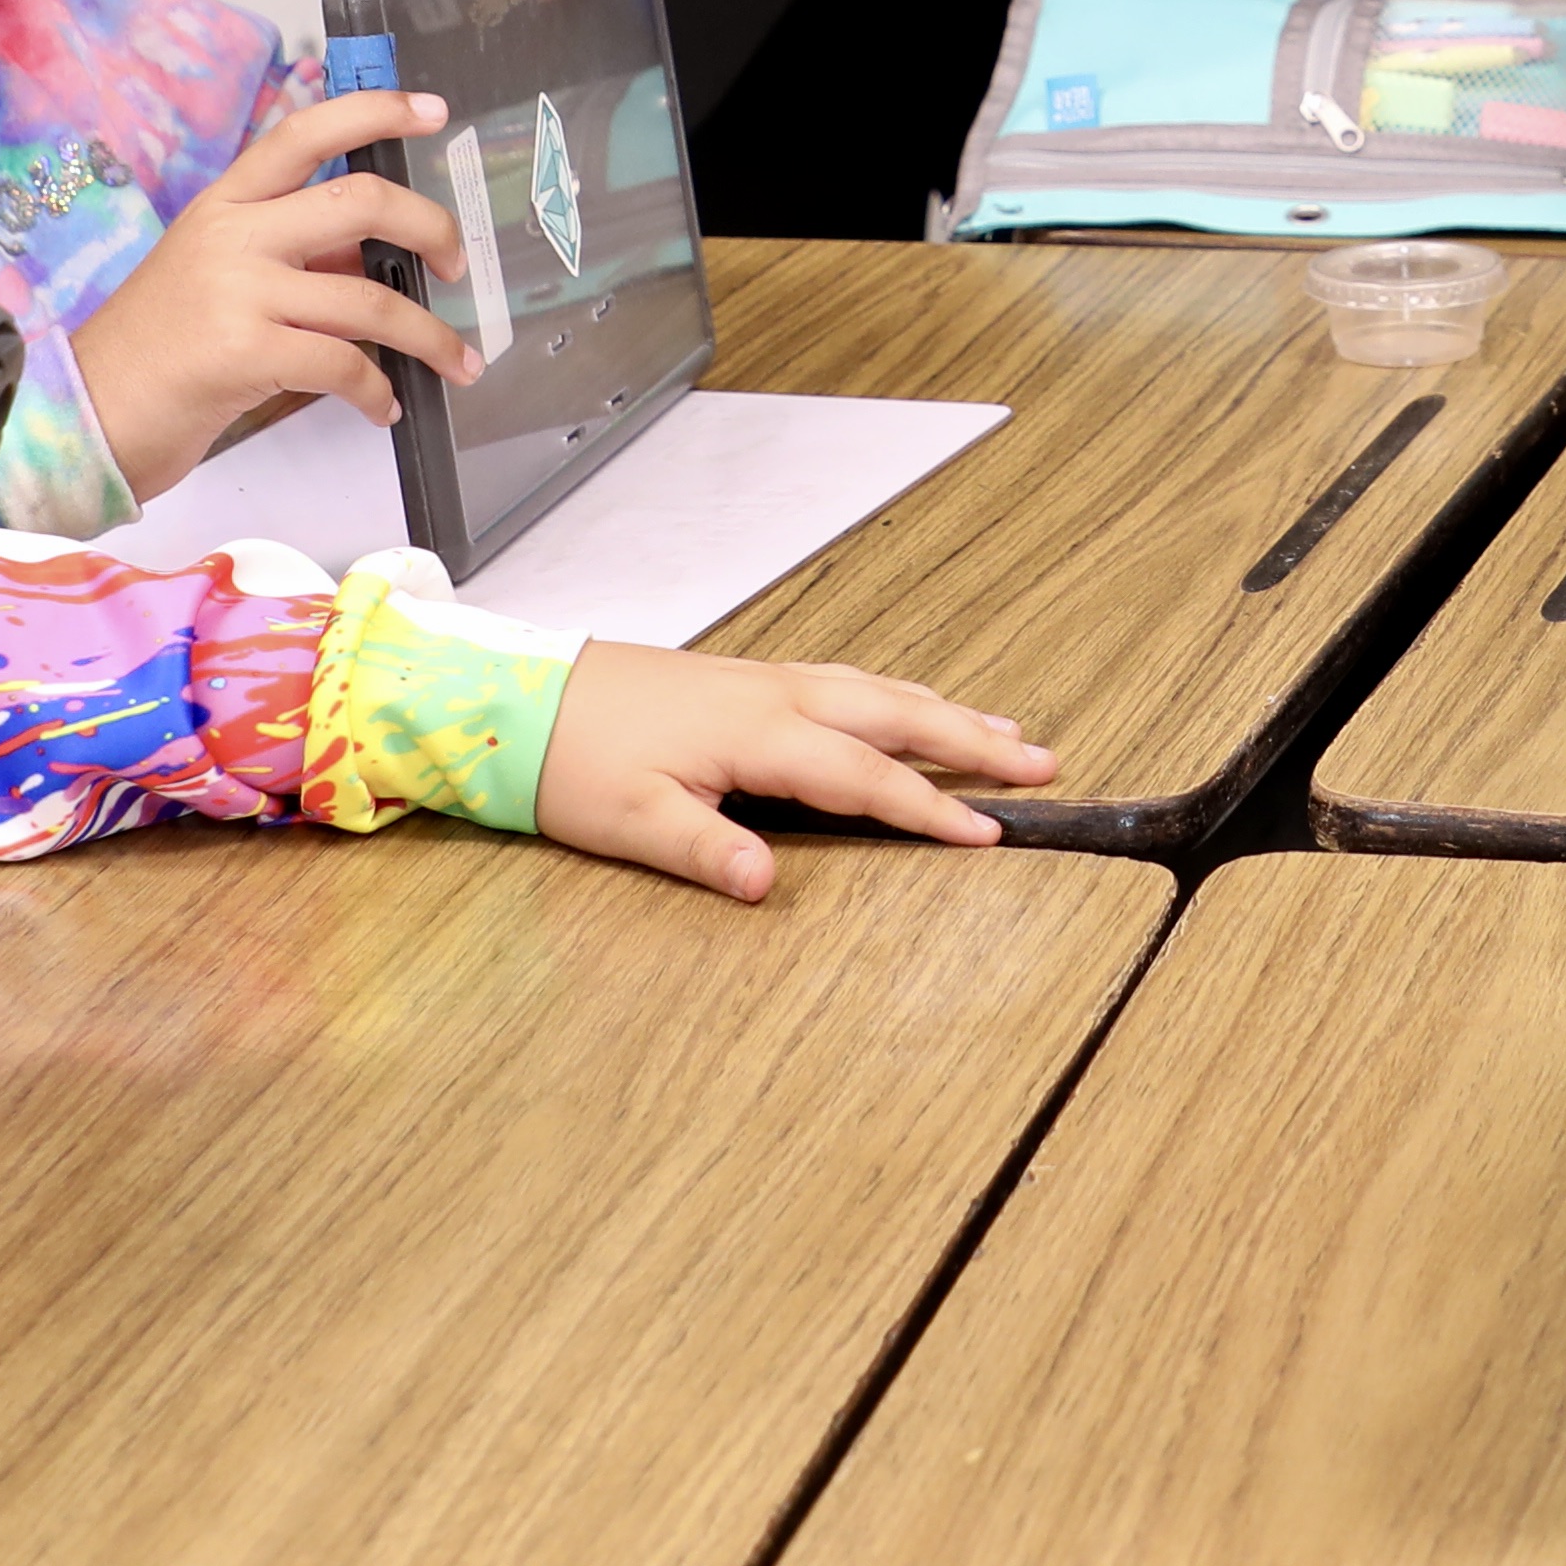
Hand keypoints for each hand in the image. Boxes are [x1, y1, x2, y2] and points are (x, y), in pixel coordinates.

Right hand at [73, 91, 472, 489]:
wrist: (88, 413)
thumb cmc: (157, 350)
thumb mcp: (216, 275)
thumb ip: (289, 253)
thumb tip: (372, 254)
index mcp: (225, 204)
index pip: (304, 131)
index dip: (375, 110)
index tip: (432, 111)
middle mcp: (232, 235)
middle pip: (359, 200)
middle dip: (431, 227)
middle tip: (458, 262)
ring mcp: (237, 291)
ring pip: (369, 297)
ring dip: (429, 334)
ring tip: (456, 360)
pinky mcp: (244, 353)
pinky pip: (344, 365)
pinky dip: (378, 391)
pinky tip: (383, 406)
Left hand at [533, 642, 1060, 898]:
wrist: (523, 696)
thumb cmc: (573, 760)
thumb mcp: (632, 821)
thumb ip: (706, 851)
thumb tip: (766, 885)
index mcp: (759, 733)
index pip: (866, 776)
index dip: (931, 806)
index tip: (989, 832)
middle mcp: (775, 697)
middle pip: (897, 714)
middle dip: (972, 739)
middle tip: (1043, 763)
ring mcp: (765, 681)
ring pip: (878, 691)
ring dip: (945, 710)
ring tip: (1004, 731)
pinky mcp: (748, 680)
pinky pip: (848, 682)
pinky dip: (897, 696)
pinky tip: (908, 707)